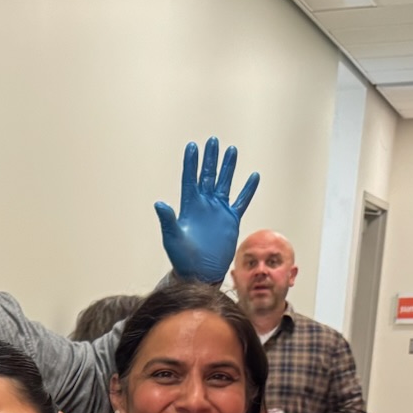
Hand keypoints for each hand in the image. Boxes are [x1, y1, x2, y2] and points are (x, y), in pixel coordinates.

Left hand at [154, 137, 259, 283]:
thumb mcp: (172, 238)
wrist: (200, 272)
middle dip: (210, 158)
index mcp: (189, 207)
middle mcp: (204, 205)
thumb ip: (167, 220)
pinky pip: (241, 201)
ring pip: (225, 183)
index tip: (192, 146)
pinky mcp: (231, 220)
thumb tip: (159, 203)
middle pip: (208, 176)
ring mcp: (218, 211)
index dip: (191, 163)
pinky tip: (253, 176)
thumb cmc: (182, 258)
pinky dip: (247, 189)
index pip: (190, 179)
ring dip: (228, 167)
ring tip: (231, 149)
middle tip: (212, 140)